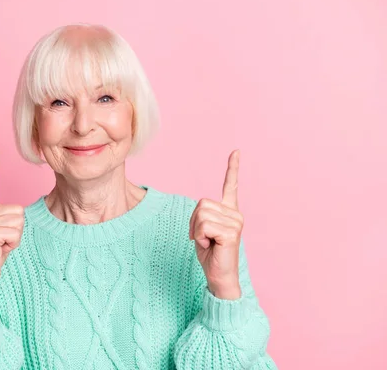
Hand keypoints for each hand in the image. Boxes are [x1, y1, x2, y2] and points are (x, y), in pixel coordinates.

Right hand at [0, 148, 24, 298]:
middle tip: (3, 240)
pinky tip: (0, 248)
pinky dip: (13, 244)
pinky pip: (15, 233)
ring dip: (15, 237)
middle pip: (19, 211)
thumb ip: (8, 217)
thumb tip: (20, 213)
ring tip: (1, 244)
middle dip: (17, 229)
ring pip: (19, 222)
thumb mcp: (2, 230)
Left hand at [189, 149, 243, 299]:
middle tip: (202, 238)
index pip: (231, 186)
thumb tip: (200, 209)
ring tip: (208, 242)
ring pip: (201, 215)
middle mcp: (235, 214)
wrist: (220, 277)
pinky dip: (199, 237)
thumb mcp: (201, 230)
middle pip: (201, 204)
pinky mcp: (232, 232)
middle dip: (193, 222)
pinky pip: (203, 226)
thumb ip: (202, 216)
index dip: (232, 168)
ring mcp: (236, 222)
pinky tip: (210, 246)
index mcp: (229, 212)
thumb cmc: (210, 255)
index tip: (236, 151)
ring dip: (196, 231)